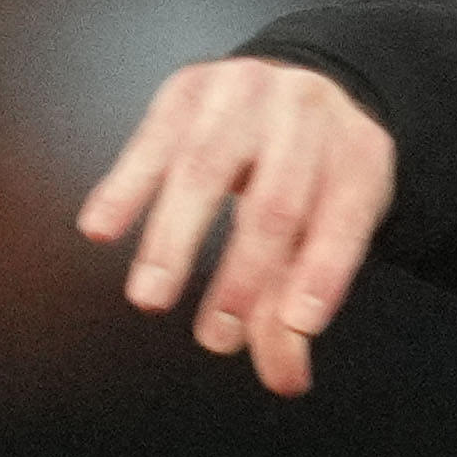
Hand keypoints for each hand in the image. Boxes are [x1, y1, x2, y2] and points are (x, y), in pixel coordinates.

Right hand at [71, 58, 395, 397]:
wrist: (298, 77)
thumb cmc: (314, 175)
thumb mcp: (328, 230)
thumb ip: (299, 303)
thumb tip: (283, 379)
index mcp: (356, 156)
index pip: (343, 221)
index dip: (322, 275)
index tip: (297, 325)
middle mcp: (307, 115)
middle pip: (275, 203)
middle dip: (244, 276)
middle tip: (215, 338)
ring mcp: (247, 91)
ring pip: (205, 168)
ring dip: (174, 239)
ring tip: (151, 298)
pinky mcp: (190, 86)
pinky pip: (152, 140)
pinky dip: (124, 187)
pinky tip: (100, 230)